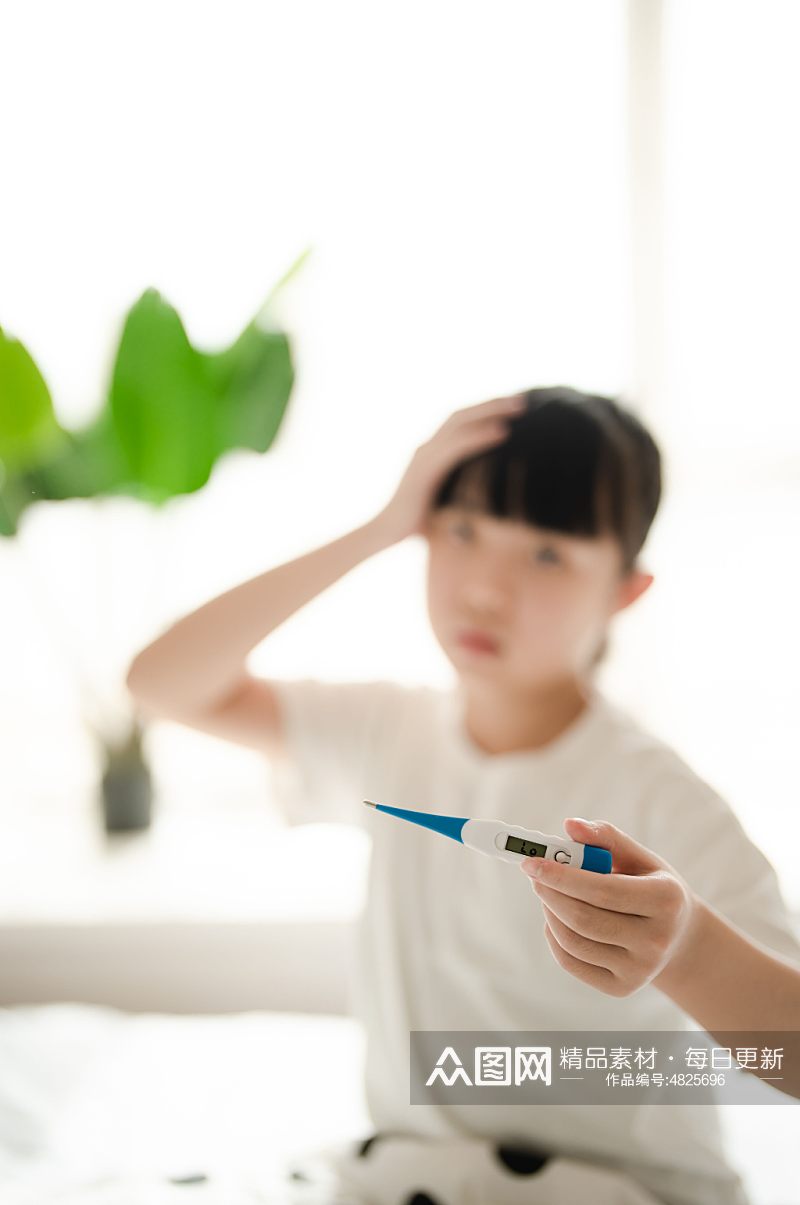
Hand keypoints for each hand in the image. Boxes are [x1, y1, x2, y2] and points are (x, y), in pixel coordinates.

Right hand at [372, 395, 526, 544]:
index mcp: (431, 452)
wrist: (385, 533)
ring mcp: (424, 456)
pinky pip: (457, 446)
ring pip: (460, 424)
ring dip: (491, 412)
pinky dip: (480, 436)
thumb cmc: (417, 522)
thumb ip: (461, 490)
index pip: (459, 422)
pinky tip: (502, 433)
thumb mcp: (444, 500)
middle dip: (493, 404)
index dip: (484, 411)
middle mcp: (426, 448)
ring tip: (518, 409)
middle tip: (523, 400)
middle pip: (462, 415)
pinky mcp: (425, 469)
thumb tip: (489, 497)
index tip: (512, 408)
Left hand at [520, 818, 698, 996]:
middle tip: (534, 874)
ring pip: (573, 942)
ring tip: (549, 893)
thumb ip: (606, 837)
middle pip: (584, 919)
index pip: (603, 890)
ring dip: (550, 912)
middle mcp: (657, 940)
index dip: (562, 876)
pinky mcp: (622, 988)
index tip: (532, 863)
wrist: (678, 937)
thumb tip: (570, 826)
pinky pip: (572, 963)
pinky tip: (557, 919)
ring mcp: (640, 970)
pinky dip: (554, 937)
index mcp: (666, 900)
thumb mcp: (639, 857)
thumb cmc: (651, 885)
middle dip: (550, 893)